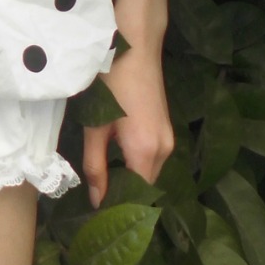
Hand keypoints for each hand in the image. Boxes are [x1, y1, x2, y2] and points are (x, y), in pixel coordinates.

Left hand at [82, 34, 174, 208]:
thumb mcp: (96, 126)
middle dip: (124, 197)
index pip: (137, 197)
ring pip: (150, 173)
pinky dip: (136, 165)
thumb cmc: (111, 82)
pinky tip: (116, 162)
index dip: (118, 208)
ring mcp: (168, 139)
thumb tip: (97, 201)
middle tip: (97, 203)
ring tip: (104, 184)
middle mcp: (164, 150)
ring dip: (130, 180)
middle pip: (146, 187)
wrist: (136, 45)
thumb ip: (95, 166)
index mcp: (146, 152)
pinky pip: (152, 159)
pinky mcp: (166, 129)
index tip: (99, 219)